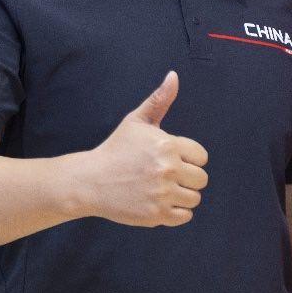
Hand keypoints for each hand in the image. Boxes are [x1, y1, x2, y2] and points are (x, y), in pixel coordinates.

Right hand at [80, 71, 208, 226]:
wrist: (89, 181)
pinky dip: (176, 213)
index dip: (188, 158)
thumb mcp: (136, 121)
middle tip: (166, 176)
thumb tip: (174, 76)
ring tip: (163, 189)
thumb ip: (159, 100)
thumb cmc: (115, 149)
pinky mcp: (156, 215)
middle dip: (186, 177)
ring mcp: (162, 194)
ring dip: (182, 195)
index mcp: (167, 145)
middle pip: (201, 179)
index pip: (201, 156)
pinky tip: (160, 202)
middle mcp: (168, 169)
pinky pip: (184, 216)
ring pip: (194, 198)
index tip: (171, 159)